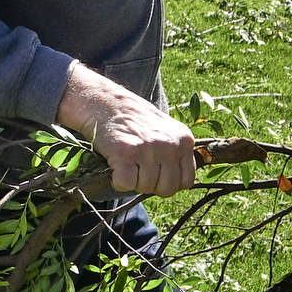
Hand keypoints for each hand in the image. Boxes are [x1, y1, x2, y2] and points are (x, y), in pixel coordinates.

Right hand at [56, 62, 199, 194]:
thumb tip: (181, 183)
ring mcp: (148, 149)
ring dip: (133, 181)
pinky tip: (116, 164)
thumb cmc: (134, 120)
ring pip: (145, 188)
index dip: (168, 182)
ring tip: (126, 161)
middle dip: (151, 185)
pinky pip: (126, 184)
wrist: (104, 102)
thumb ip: (177, 153)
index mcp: (184, 140)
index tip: (155, 173)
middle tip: (138, 168)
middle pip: (167, 189)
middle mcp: (170, 144)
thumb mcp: (166, 131)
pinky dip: (118, 180)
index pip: (186, 181)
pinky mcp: (126, 154)